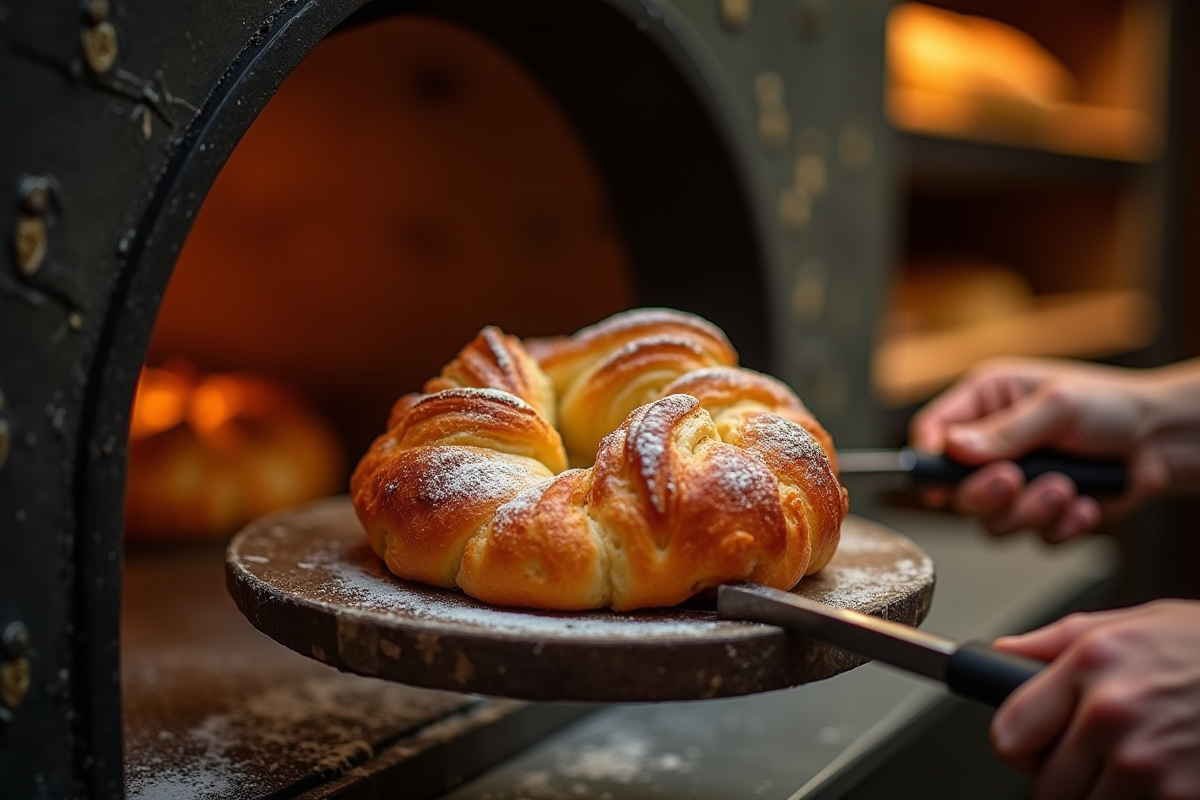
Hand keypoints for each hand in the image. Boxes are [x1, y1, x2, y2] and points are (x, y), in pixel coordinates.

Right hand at [909, 357, 1199, 542]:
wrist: (1162, 442)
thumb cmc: (1113, 406)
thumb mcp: (1057, 406)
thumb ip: (1004, 431)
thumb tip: (952, 447)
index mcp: (986, 402)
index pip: (932, 432)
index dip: (928, 459)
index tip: (939, 478)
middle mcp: (992, 445)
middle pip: (954, 488)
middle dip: (987, 492)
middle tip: (1014, 480)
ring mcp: (1015, 483)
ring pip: (991, 520)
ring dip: (1032, 510)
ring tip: (1066, 488)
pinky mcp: (1040, 513)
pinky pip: (1032, 537)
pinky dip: (1061, 525)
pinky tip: (1085, 503)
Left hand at [991, 601, 1199, 799]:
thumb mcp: (1133, 623)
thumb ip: (1055, 643)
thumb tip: (1000, 656)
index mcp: (1091, 665)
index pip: (1010, 734)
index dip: (1022, 746)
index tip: (1036, 745)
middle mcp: (1114, 716)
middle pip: (1048, 788)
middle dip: (1068, 779)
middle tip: (1100, 760)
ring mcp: (1152, 766)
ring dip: (1109, 797)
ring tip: (1142, 766)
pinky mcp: (1184, 799)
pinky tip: (1167, 780)